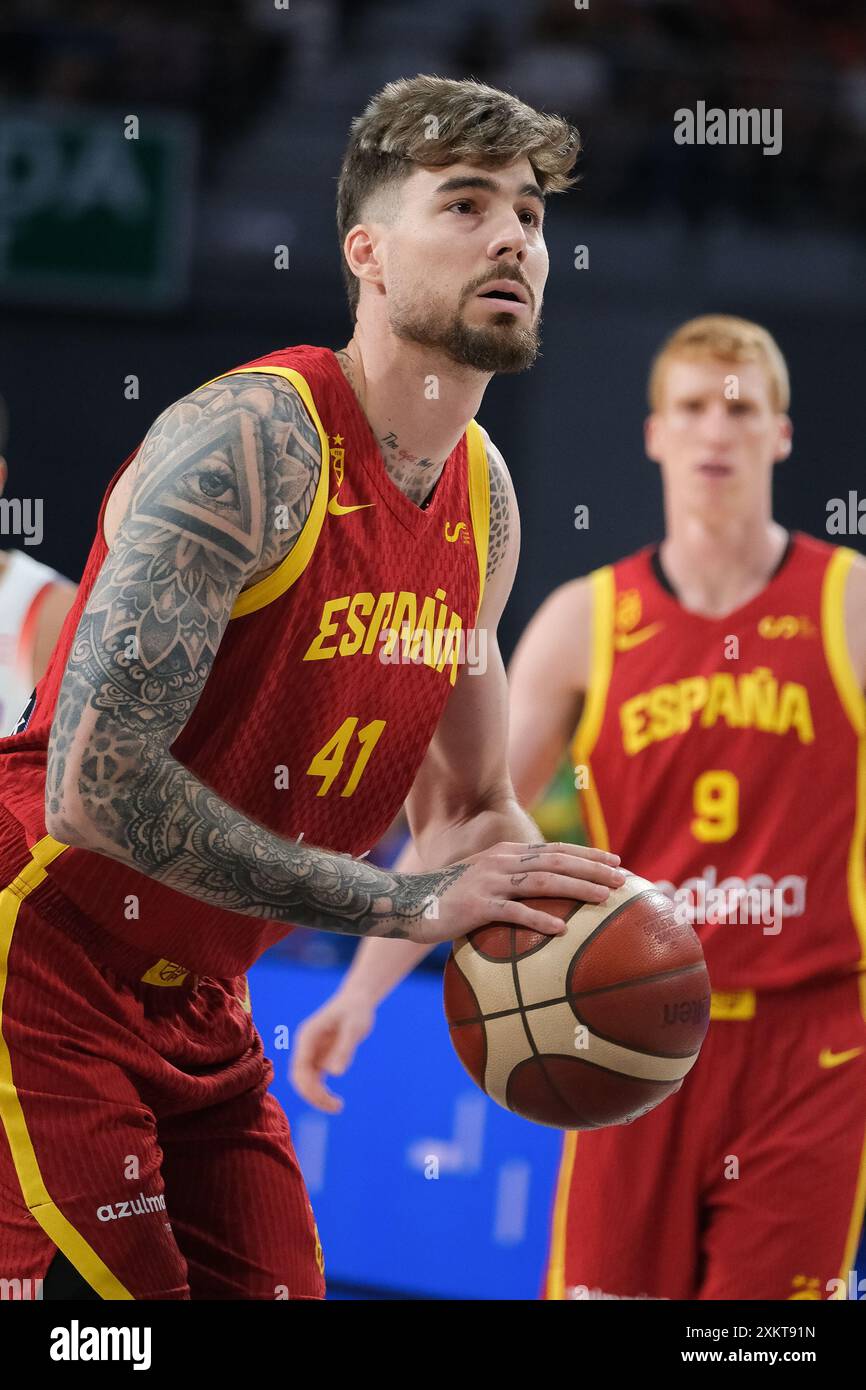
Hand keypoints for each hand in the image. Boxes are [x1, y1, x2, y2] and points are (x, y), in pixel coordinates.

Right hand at [289, 989, 374, 1112]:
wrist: (358, 1000)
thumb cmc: (356, 1010)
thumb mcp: (353, 1028)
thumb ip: (344, 1049)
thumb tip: (335, 1074)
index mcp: (308, 1036)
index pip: (300, 1066)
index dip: (308, 1085)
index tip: (326, 1098)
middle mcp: (306, 1046)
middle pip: (300, 1077)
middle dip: (312, 1095)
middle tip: (335, 1106)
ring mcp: (312, 1053)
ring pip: (306, 1082)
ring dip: (317, 1097)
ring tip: (338, 1107)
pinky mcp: (321, 1058)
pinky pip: (316, 1081)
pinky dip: (322, 1093)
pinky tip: (336, 1102)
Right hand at [410, 841, 624, 945]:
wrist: (408, 900)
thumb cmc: (449, 897)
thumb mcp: (485, 881)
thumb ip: (512, 884)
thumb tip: (546, 900)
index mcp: (507, 853)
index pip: (556, 850)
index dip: (588, 854)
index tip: (617, 862)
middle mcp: (502, 861)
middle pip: (556, 861)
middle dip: (593, 869)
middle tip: (622, 880)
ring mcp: (490, 882)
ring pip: (543, 881)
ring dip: (577, 888)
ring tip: (604, 899)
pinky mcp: (477, 905)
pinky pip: (514, 912)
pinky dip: (540, 919)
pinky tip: (562, 929)